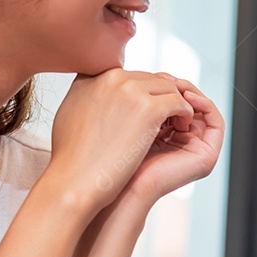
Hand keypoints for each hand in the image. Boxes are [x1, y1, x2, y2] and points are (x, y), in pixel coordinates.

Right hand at [47, 70, 193, 217]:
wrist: (75, 180)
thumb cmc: (73, 158)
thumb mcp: (72, 113)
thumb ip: (90, 97)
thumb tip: (101, 96)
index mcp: (92, 76)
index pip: (128, 75)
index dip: (142, 94)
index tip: (146, 113)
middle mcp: (111, 77)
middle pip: (150, 79)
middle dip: (161, 98)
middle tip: (168, 119)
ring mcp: (130, 90)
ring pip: (168, 88)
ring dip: (176, 105)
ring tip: (176, 125)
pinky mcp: (149, 109)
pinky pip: (179, 102)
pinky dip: (185, 114)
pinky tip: (182, 130)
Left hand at [119, 74, 224, 207]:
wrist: (120, 187)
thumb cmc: (111, 157)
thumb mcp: (123, 119)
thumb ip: (131, 98)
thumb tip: (129, 68)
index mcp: (162, 136)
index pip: (168, 102)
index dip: (162, 85)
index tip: (150, 75)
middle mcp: (181, 143)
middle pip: (186, 104)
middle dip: (177, 87)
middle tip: (165, 78)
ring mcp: (196, 150)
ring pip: (201, 110)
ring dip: (190, 93)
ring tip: (174, 85)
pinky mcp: (207, 155)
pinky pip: (215, 121)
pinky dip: (204, 104)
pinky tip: (185, 97)